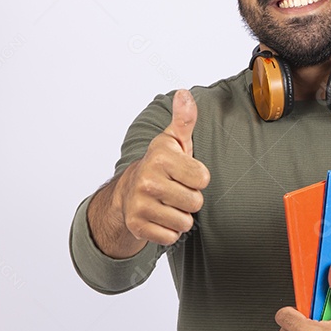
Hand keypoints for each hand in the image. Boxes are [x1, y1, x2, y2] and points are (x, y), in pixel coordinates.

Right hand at [114, 89, 210, 246]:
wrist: (128, 192)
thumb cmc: (161, 166)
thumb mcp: (174, 141)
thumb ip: (184, 119)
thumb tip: (184, 94)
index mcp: (160, 158)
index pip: (202, 178)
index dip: (198, 178)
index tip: (184, 173)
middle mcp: (147, 180)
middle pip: (195, 202)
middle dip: (190, 199)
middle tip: (175, 190)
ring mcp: (139, 204)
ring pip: (184, 222)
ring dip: (180, 216)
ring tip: (168, 203)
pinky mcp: (137, 226)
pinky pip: (170, 236)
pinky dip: (168, 231)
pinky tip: (159, 217)